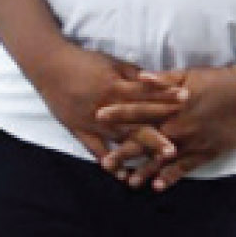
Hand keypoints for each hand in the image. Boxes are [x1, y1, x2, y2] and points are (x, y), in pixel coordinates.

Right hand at [36, 46, 170, 162]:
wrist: (49, 66)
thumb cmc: (82, 61)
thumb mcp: (111, 62)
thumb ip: (133, 75)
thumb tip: (156, 82)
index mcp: (114, 87)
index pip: (145, 93)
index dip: (166, 96)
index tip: (186, 99)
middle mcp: (106, 108)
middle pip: (136, 123)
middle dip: (156, 135)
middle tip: (175, 148)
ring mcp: (93, 122)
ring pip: (120, 139)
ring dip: (140, 151)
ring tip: (158, 163)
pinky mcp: (80, 131)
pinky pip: (96, 150)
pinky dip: (110, 162)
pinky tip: (124, 175)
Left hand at [94, 65, 235, 189]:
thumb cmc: (217, 80)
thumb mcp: (188, 75)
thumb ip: (162, 80)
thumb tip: (140, 78)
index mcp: (171, 106)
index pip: (139, 110)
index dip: (118, 114)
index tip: (98, 118)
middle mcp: (178, 125)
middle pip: (146, 141)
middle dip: (124, 152)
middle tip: (105, 163)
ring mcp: (191, 141)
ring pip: (163, 159)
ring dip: (145, 170)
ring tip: (129, 182)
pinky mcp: (206, 151)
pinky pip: (186, 167)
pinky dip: (172, 176)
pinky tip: (158, 186)